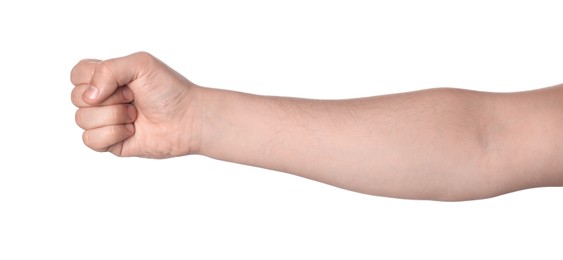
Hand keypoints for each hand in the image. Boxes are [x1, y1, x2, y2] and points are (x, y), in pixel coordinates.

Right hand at [71, 52, 201, 157]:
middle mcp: (102, 99)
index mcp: (106, 77)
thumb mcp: (140, 64)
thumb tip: (88, 96)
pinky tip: (132, 131)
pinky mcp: (110, 143)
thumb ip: (108, 69)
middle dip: (109, 98)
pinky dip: (112, 134)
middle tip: (133, 98)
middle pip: (76, 98)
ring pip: (81, 120)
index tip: (123, 81)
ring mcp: (105, 122)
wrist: (188, 119)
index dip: (93, 78)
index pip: (77, 74)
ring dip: (114, 116)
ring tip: (135, 115)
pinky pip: (90, 140)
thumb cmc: (168, 89)